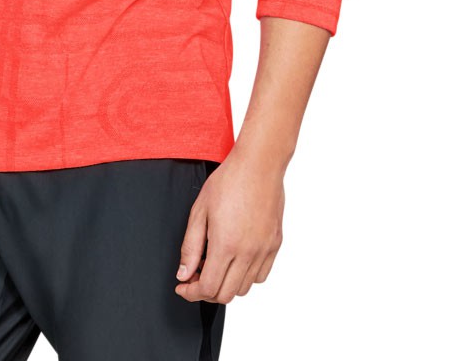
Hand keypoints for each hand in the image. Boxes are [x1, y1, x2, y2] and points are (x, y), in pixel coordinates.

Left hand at [174, 152, 284, 302]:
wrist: (259, 164)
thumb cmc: (228, 181)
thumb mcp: (199, 210)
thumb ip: (191, 246)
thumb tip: (184, 273)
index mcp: (226, 244)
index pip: (208, 287)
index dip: (191, 292)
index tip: (183, 286)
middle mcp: (248, 252)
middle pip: (226, 294)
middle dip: (206, 292)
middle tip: (195, 276)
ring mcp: (264, 250)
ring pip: (245, 288)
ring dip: (227, 284)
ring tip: (215, 264)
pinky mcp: (275, 244)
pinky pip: (261, 275)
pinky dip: (246, 276)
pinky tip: (235, 258)